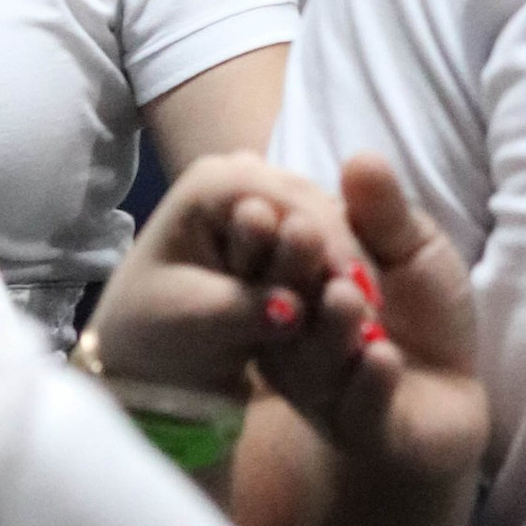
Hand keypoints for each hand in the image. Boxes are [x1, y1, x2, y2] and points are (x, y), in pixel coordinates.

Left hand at [90, 149, 369, 399]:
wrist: (150, 350)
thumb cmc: (160, 335)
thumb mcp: (197, 324)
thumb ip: (247, 311)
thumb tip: (291, 311)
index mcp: (210, 184)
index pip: (284, 199)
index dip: (327, 242)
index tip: (360, 292)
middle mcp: (237, 175)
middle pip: (311, 201)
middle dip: (345, 250)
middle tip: (376, 302)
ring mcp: (262, 193)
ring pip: (323, 216)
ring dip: (349, 258)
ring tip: (372, 305)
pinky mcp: (280, 219)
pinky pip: (322, 233)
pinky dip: (341, 264)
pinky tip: (360, 298)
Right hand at [282, 153, 486, 504]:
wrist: (451, 396)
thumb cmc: (420, 314)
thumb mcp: (412, 250)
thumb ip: (384, 214)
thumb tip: (361, 158)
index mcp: (297, 292)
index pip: (270, 261)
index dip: (267, 233)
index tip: (265, 202)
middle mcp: (294, 343)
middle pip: (283, 307)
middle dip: (293, 271)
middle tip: (305, 236)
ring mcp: (323, 391)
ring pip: (316, 360)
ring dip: (332, 327)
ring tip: (350, 298)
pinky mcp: (361, 431)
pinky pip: (358, 409)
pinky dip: (370, 383)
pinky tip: (383, 358)